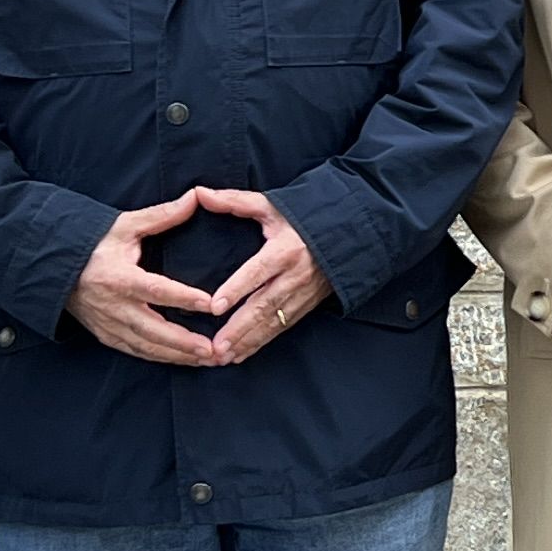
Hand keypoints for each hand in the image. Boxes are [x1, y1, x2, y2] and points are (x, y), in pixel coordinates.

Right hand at [66, 193, 225, 364]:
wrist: (54, 266)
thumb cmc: (94, 243)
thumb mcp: (125, 225)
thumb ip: (161, 216)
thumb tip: (195, 197)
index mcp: (118, 277)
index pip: (156, 289)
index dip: (183, 298)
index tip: (211, 304)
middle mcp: (113, 305)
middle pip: (154, 329)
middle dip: (185, 343)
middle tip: (216, 350)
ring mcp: (108, 324)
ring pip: (147, 347)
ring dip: (179, 356)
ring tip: (210, 359)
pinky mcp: (106, 335)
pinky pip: (136, 352)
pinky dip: (161, 359)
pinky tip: (185, 361)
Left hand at [188, 186, 331, 362]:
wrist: (350, 232)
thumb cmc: (306, 216)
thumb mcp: (273, 205)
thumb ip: (235, 202)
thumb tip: (200, 194)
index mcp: (284, 250)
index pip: (257, 272)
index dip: (236, 289)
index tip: (214, 307)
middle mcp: (294, 275)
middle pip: (263, 305)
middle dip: (238, 328)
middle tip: (215, 347)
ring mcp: (303, 293)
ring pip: (272, 322)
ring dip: (248, 341)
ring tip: (223, 356)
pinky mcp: (307, 305)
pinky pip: (282, 327)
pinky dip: (261, 342)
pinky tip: (242, 354)